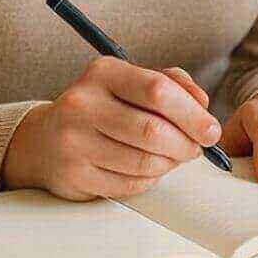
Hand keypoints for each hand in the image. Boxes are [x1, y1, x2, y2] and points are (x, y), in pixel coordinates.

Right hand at [2, 58, 219, 200]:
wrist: (46, 139)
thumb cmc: (104, 107)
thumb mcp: (133, 82)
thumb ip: (174, 84)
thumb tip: (203, 104)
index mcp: (104, 73)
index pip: (158, 91)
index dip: (193, 114)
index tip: (211, 131)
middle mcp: (82, 104)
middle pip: (153, 131)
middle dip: (186, 145)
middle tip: (196, 149)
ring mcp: (74, 141)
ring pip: (143, 162)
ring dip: (170, 164)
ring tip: (172, 158)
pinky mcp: (73, 174)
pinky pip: (129, 184)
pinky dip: (149, 179)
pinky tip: (149, 169)